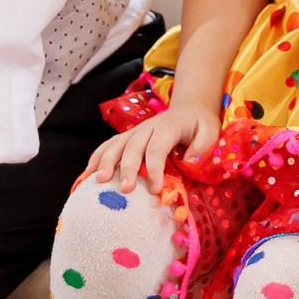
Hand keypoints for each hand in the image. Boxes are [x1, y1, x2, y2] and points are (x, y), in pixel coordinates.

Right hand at [88, 102, 218, 190]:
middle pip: (134, 146)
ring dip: (107, 161)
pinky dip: (98, 156)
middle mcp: (149, 127)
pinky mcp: (128, 136)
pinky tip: (89, 172)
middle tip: (125, 189)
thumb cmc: (200, 125)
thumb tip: (189, 162)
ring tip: (99, 181)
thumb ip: (203, 146)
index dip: (154, 168)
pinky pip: (109, 144)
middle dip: (128, 168)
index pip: (157, 147)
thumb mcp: (210, 131)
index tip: (154, 189)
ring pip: (117, 144)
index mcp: (169, 126)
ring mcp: (136, 130)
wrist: (190, 109)